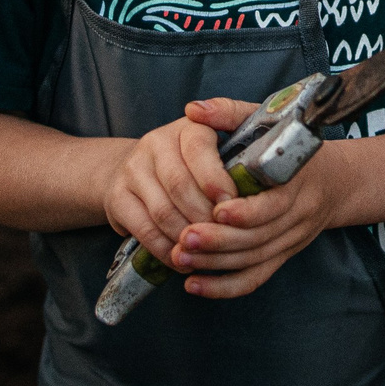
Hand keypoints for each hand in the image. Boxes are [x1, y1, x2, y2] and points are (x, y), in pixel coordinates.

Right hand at [99, 102, 242, 264]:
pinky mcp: (118, 197)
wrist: (136, 168)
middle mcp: (156, 143)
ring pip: (164, 212)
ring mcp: (133, 170)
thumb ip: (244, 154)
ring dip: (188, 238)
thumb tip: (267, 170)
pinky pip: (145, 229)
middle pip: (181, 186)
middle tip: (225, 237)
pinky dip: (166, 249)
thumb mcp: (220, 147)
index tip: (234, 206)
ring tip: (207, 253)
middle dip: (205, 217)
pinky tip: (183, 258)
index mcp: (189, 127)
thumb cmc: (194, 162)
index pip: (199, 150)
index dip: (217, 182)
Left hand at [168, 97, 343, 299]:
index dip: (245, 212)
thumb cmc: (293, 144)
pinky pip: (255, 278)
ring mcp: (290, 240)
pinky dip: (224, 287)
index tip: (216, 210)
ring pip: (253, 261)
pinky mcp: (282, 256)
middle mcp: (298, 215)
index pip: (273, 205)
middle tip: (183, 238)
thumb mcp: (268, 120)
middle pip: (258, 238)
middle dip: (218, 241)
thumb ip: (230, 113)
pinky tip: (194, 285)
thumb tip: (192, 110)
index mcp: (296, 180)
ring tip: (178, 257)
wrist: (335, 180)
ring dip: (214, 263)